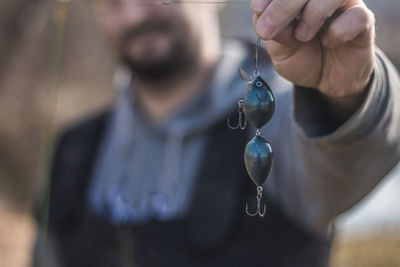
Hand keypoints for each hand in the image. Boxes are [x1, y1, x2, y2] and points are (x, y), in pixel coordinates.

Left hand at [251, 0, 374, 113]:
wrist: (326, 81)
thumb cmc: (303, 57)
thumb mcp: (279, 49)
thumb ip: (273, 30)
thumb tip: (261, 11)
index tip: (258, 8)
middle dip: (283, 6)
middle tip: (267, 30)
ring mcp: (344, 4)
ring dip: (313, 14)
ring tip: (302, 37)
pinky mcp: (363, 21)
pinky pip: (357, 16)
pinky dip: (338, 30)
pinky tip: (328, 42)